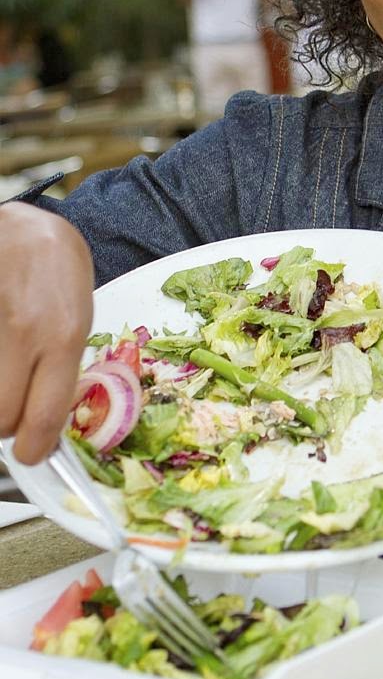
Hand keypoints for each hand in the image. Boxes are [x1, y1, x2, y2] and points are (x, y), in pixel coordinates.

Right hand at [0, 203, 93, 463]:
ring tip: (6, 378)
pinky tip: (0, 357)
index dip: (35, 448)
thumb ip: (61, 368)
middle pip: (0, 418)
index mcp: (62, 336)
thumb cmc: (56, 269)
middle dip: (6, 426)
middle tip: (13, 412)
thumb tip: (45, 422)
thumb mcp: (78, 318)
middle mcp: (24, 333)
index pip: (42, 416)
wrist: (24, 225)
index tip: (34, 453)